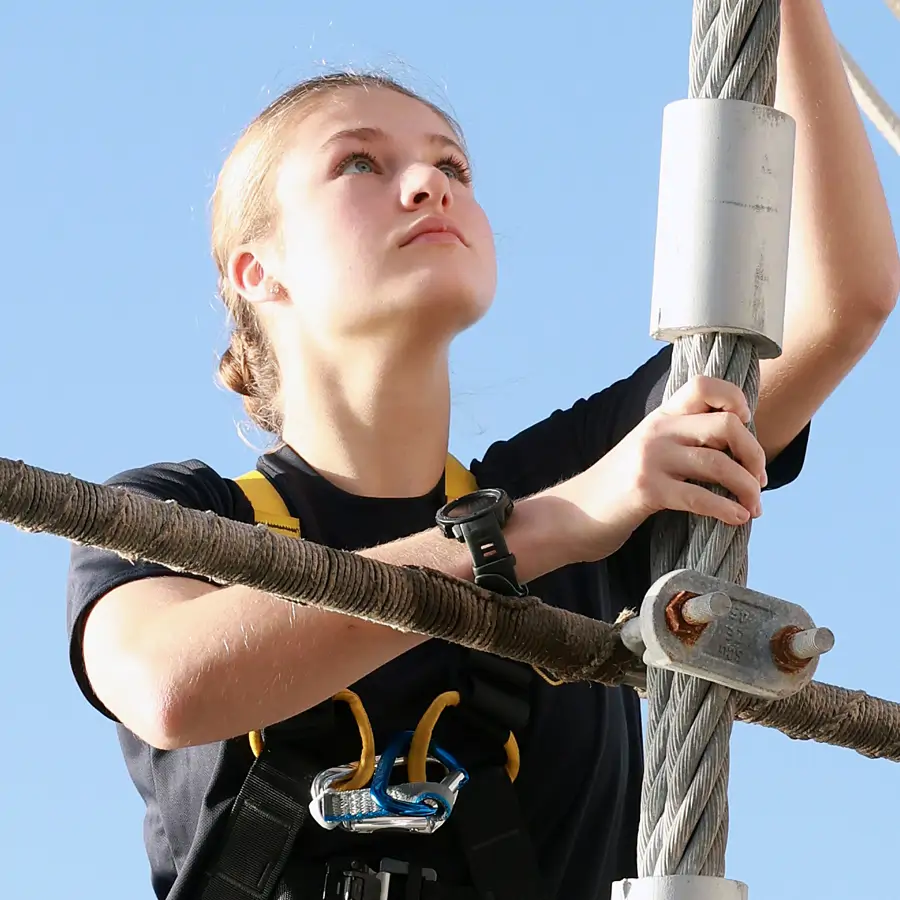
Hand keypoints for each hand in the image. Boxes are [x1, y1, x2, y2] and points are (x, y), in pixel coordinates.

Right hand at [551, 375, 767, 562]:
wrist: (575, 513)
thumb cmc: (618, 488)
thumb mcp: (648, 451)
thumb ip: (682, 441)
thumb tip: (737, 451)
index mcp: (660, 417)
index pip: (704, 385)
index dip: (734, 399)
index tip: (745, 425)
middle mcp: (658, 431)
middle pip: (725, 426)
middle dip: (754, 454)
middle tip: (759, 480)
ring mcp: (651, 459)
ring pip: (719, 464)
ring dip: (747, 488)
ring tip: (754, 507)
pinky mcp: (647, 490)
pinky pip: (700, 497)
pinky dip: (727, 510)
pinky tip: (737, 518)